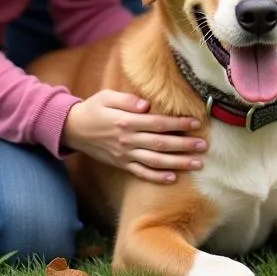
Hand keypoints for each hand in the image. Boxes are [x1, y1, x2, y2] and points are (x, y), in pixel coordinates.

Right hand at [62, 89, 206, 183]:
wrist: (72, 129)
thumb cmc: (93, 108)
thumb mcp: (107, 96)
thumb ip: (128, 100)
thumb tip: (147, 105)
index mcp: (125, 121)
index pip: (157, 123)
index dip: (178, 123)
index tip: (196, 123)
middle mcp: (127, 140)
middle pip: (160, 144)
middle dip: (184, 146)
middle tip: (204, 146)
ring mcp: (124, 155)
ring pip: (155, 161)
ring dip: (177, 163)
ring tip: (197, 164)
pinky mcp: (121, 164)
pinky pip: (141, 173)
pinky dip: (157, 177)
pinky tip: (173, 179)